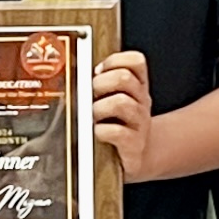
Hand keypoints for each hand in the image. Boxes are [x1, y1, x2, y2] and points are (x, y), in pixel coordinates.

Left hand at [93, 50, 157, 180]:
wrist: (139, 157)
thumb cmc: (119, 126)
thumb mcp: (116, 100)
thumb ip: (102, 84)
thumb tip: (76, 73)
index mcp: (137, 87)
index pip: (136, 61)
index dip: (114, 62)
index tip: (97, 71)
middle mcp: (141, 102)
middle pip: (125, 78)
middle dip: (100, 83)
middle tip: (90, 95)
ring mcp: (140, 123)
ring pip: (121, 102)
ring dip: (99, 107)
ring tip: (92, 116)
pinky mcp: (134, 145)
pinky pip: (118, 132)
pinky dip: (102, 131)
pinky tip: (96, 133)